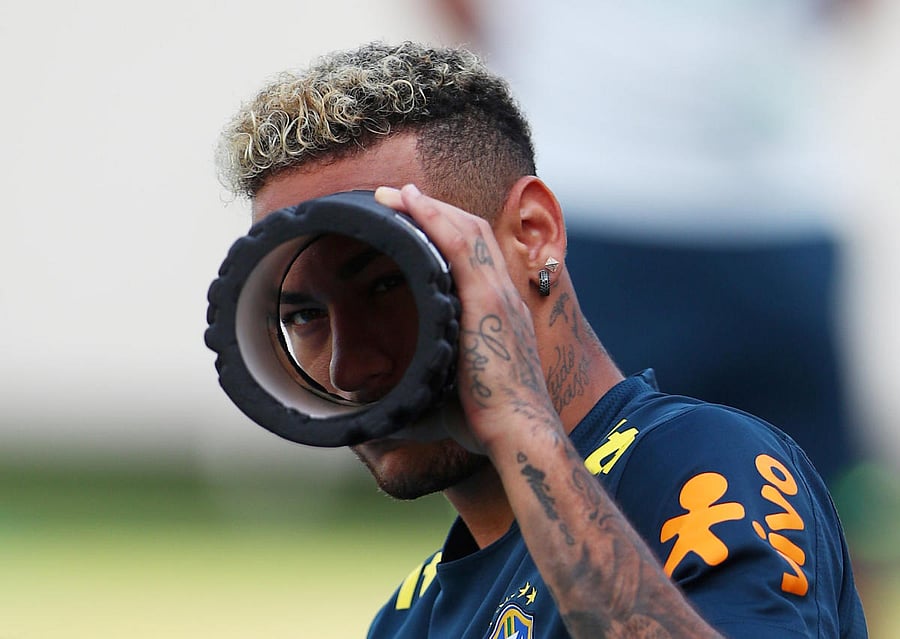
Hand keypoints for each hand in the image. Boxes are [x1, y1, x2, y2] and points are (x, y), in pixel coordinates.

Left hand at [375, 185, 558, 452]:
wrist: (520, 431)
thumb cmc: (491, 421)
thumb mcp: (462, 387)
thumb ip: (438, 375)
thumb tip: (402, 394)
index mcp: (502, 312)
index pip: (478, 256)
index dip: (450, 230)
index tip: (419, 219)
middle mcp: (505, 294)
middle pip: (474, 233)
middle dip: (437, 209)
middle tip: (400, 196)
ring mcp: (498, 295)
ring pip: (467, 230)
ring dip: (429, 206)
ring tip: (396, 194)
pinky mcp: (487, 302)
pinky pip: (459, 246)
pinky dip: (434, 218)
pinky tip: (410, 203)